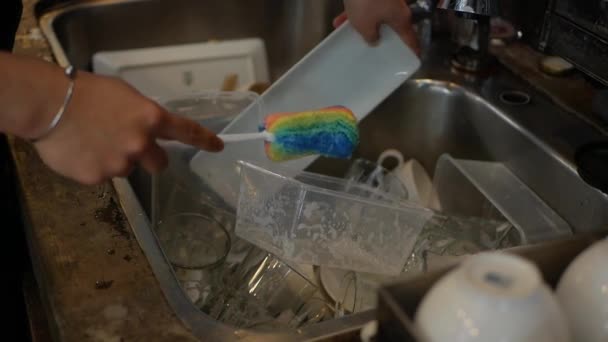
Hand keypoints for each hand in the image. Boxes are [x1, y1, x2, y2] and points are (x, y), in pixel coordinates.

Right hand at [32, 71, 223, 184]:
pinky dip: (93, 166)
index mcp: (150, 118)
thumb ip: (141, 115)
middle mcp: (141, 144)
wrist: (48, 104)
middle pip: (160, 165)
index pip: (186, 132)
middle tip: (129, 146)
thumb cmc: (85, 91)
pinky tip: (79, 151)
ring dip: (115, 160)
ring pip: (126, 169)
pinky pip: (102, 176)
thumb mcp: (123, 95)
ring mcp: (120, 164)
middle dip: (149, 158)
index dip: (204, 140)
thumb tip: (146, 128)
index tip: (218, 147)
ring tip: (92, 141)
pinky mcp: (98, 178)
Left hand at [334, 0, 419, 54]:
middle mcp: (397, 8)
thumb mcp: (364, 26)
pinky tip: (340, 20)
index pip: (411, 39)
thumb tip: (374, 40)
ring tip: (350, 35)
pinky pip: (367, 6)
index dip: (412, 50)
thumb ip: (370, 37)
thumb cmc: (366, 0)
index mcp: (401, 19)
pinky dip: (355, 13)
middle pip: (392, 27)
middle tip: (375, 49)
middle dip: (381, 37)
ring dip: (363, 25)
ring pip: (376, 16)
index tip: (413, 58)